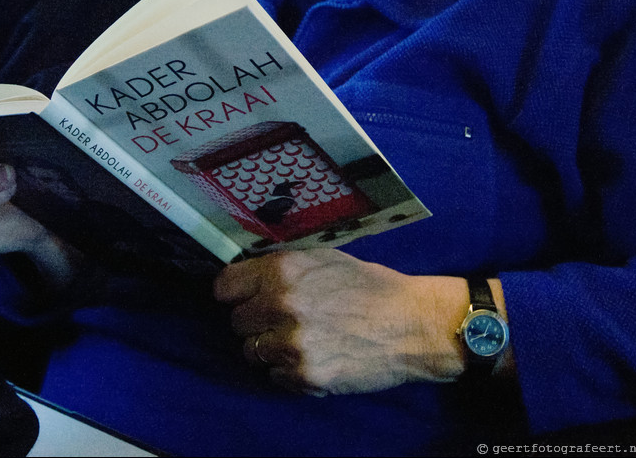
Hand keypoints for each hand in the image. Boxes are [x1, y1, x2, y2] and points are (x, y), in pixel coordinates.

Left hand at [214, 249, 467, 396]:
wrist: (410, 323)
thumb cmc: (368, 285)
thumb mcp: (321, 259)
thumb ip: (281, 268)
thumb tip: (247, 276)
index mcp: (282, 270)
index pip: (224, 287)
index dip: (234, 293)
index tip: (242, 298)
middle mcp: (280, 304)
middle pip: (237, 322)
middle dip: (255, 321)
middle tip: (279, 320)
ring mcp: (291, 343)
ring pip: (252, 351)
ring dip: (269, 347)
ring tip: (298, 339)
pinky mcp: (305, 376)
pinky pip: (275, 376)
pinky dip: (288, 370)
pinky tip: (314, 356)